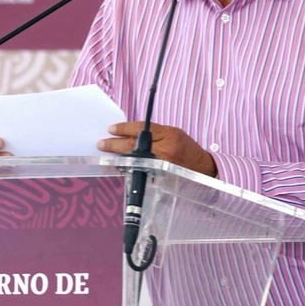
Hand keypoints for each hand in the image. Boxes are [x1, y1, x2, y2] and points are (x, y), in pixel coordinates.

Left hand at [97, 121, 218, 176]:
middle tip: (102, 144)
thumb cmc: (187, 148)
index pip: (141, 129)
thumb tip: (130, 134)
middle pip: (134, 145)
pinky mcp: (161, 176)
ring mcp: (162, 165)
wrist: (203, 167)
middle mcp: (165, 149)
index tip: (111, 129)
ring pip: (134, 159)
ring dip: (119, 157)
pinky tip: (120, 166)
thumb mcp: (173, 133)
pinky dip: (129, 168)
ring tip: (107, 154)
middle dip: (114, 144)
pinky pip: (140, 171)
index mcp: (169, 134)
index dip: (123, 128)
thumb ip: (154, 133)